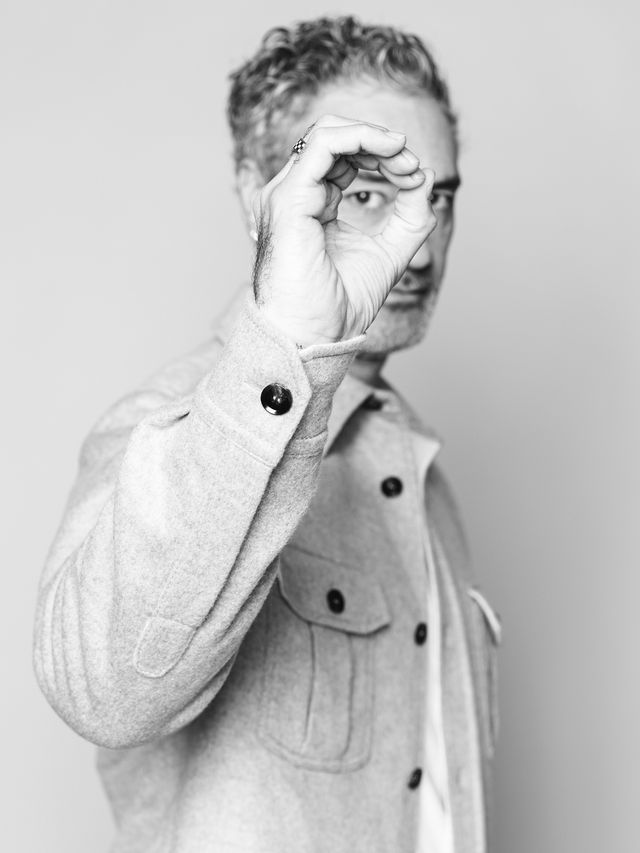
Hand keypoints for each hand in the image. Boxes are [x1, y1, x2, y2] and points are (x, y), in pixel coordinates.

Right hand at [251, 115, 436, 346]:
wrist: (314, 338)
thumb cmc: (338, 308)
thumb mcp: (391, 252)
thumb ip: (410, 216)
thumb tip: (424, 175)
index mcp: (311, 205)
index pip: (344, 158)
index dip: (383, 156)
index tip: (414, 177)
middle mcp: (294, 196)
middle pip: (335, 138)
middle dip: (380, 142)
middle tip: (410, 165)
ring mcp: (287, 195)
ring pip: (328, 132)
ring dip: (375, 138)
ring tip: (404, 157)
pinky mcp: (289, 199)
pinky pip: (324, 145)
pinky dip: (363, 138)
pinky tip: (390, 151)